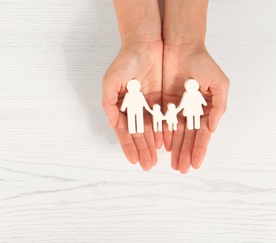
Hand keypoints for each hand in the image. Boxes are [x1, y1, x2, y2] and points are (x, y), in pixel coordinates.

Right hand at [102, 41, 162, 170]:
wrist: (145, 43)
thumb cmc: (125, 61)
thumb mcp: (111, 81)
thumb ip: (108, 103)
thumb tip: (112, 124)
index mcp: (120, 106)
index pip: (125, 131)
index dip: (128, 146)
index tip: (133, 160)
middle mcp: (134, 108)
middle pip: (138, 134)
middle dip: (142, 150)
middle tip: (147, 165)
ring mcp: (148, 105)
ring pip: (151, 130)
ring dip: (153, 145)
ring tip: (156, 160)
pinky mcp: (161, 99)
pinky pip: (163, 119)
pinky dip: (164, 131)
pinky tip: (166, 143)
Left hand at [162, 43, 229, 172]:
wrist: (180, 46)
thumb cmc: (203, 63)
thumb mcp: (218, 83)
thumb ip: (218, 107)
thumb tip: (213, 128)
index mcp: (204, 109)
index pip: (201, 134)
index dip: (198, 149)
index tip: (195, 164)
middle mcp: (189, 111)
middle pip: (186, 137)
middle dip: (184, 153)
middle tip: (180, 169)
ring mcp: (175, 108)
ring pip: (173, 132)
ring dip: (173, 148)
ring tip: (170, 162)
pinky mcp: (160, 102)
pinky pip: (160, 121)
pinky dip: (160, 133)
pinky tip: (160, 146)